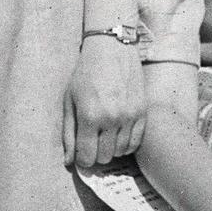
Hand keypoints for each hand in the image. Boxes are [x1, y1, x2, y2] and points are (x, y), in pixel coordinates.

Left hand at [63, 38, 144, 167]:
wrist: (112, 48)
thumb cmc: (86, 73)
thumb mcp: (70, 100)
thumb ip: (68, 133)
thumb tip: (69, 162)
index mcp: (90, 116)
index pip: (87, 157)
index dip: (82, 159)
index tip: (81, 152)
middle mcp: (111, 119)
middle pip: (105, 157)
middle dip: (96, 154)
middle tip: (93, 142)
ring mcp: (129, 116)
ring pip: (121, 151)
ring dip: (111, 149)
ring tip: (105, 135)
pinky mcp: (142, 111)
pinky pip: (136, 142)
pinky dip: (126, 144)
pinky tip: (119, 134)